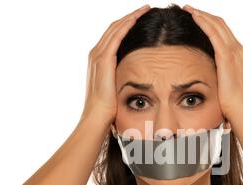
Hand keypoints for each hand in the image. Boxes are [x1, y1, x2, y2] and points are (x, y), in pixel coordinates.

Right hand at [80, 4, 150, 122]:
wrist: (97, 116)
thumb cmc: (108, 108)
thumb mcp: (116, 89)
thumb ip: (122, 78)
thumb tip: (138, 79)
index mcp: (99, 60)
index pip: (114, 35)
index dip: (127, 25)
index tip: (141, 18)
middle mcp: (96, 54)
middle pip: (114, 28)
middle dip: (130, 16)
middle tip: (145, 8)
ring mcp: (98, 55)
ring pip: (115, 28)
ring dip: (130, 17)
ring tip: (144, 9)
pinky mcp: (103, 59)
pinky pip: (116, 36)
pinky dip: (126, 25)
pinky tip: (137, 18)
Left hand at [182, 4, 242, 119]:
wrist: (242, 111)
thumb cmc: (235, 104)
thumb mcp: (233, 86)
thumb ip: (232, 75)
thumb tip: (229, 75)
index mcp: (240, 55)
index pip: (224, 32)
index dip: (211, 23)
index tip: (197, 18)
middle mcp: (238, 49)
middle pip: (220, 24)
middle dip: (205, 14)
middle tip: (189, 9)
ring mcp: (234, 51)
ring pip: (217, 24)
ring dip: (202, 14)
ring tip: (188, 8)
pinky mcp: (226, 56)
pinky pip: (214, 33)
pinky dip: (204, 22)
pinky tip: (193, 16)